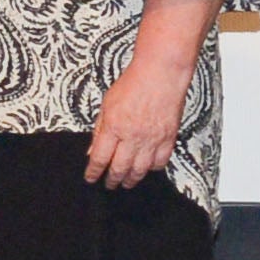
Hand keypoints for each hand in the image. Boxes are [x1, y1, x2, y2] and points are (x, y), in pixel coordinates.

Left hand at [85, 55, 182, 188]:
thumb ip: (100, 130)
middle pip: (120, 168)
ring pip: (141, 169)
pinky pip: (161, 161)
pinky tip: (147, 169)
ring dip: (132, 179)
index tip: (91, 178)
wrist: (161, 75)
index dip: (94, 172)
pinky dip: (153, 168)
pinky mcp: (169, 138)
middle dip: (113, 180)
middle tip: (109, 185)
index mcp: (114, 128)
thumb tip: (92, 150)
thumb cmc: (133, 84)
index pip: (100, 158)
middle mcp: (133, 136)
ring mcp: (153, 139)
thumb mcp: (106, 105)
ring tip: (126, 183)